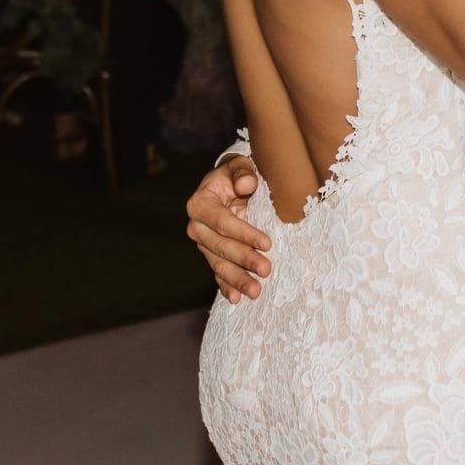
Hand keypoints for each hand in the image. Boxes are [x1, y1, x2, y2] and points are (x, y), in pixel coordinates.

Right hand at [187, 156, 272, 301]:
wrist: (230, 185)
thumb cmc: (237, 174)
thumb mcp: (240, 165)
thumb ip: (243, 171)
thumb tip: (247, 183)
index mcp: (200, 204)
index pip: (223, 222)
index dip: (244, 234)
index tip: (267, 243)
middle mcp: (197, 226)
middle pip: (220, 247)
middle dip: (243, 260)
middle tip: (266, 270)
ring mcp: (203, 244)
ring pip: (218, 264)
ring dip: (237, 279)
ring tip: (256, 291)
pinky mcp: (212, 255)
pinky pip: (218, 273)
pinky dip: (226, 287)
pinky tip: (236, 299)